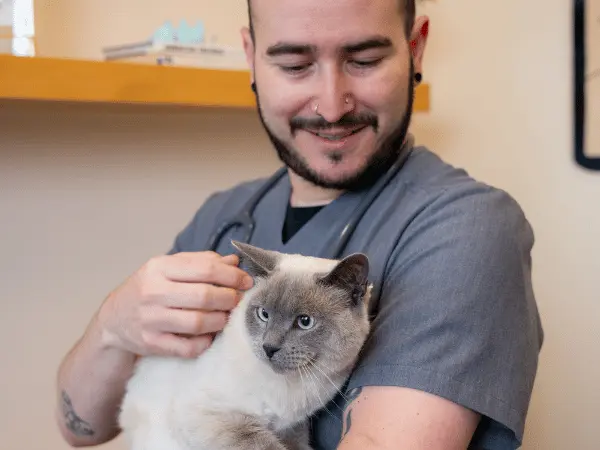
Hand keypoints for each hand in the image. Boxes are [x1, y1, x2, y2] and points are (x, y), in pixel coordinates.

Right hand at [97, 251, 253, 357]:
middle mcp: (153, 292)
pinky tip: (209, 335)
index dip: (232, 275)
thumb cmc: (150, 288)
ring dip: (220, 320)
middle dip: (229, 298)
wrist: (114, 318)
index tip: (245, 281)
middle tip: (237, 300)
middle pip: (204, 296)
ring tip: (225, 316)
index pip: (205, 268)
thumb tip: (234, 262)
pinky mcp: (151, 343)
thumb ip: (201, 262)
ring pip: (199, 322)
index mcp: (159, 267)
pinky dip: (205, 342)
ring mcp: (150, 319)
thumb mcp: (169, 268)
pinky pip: (188, 347)